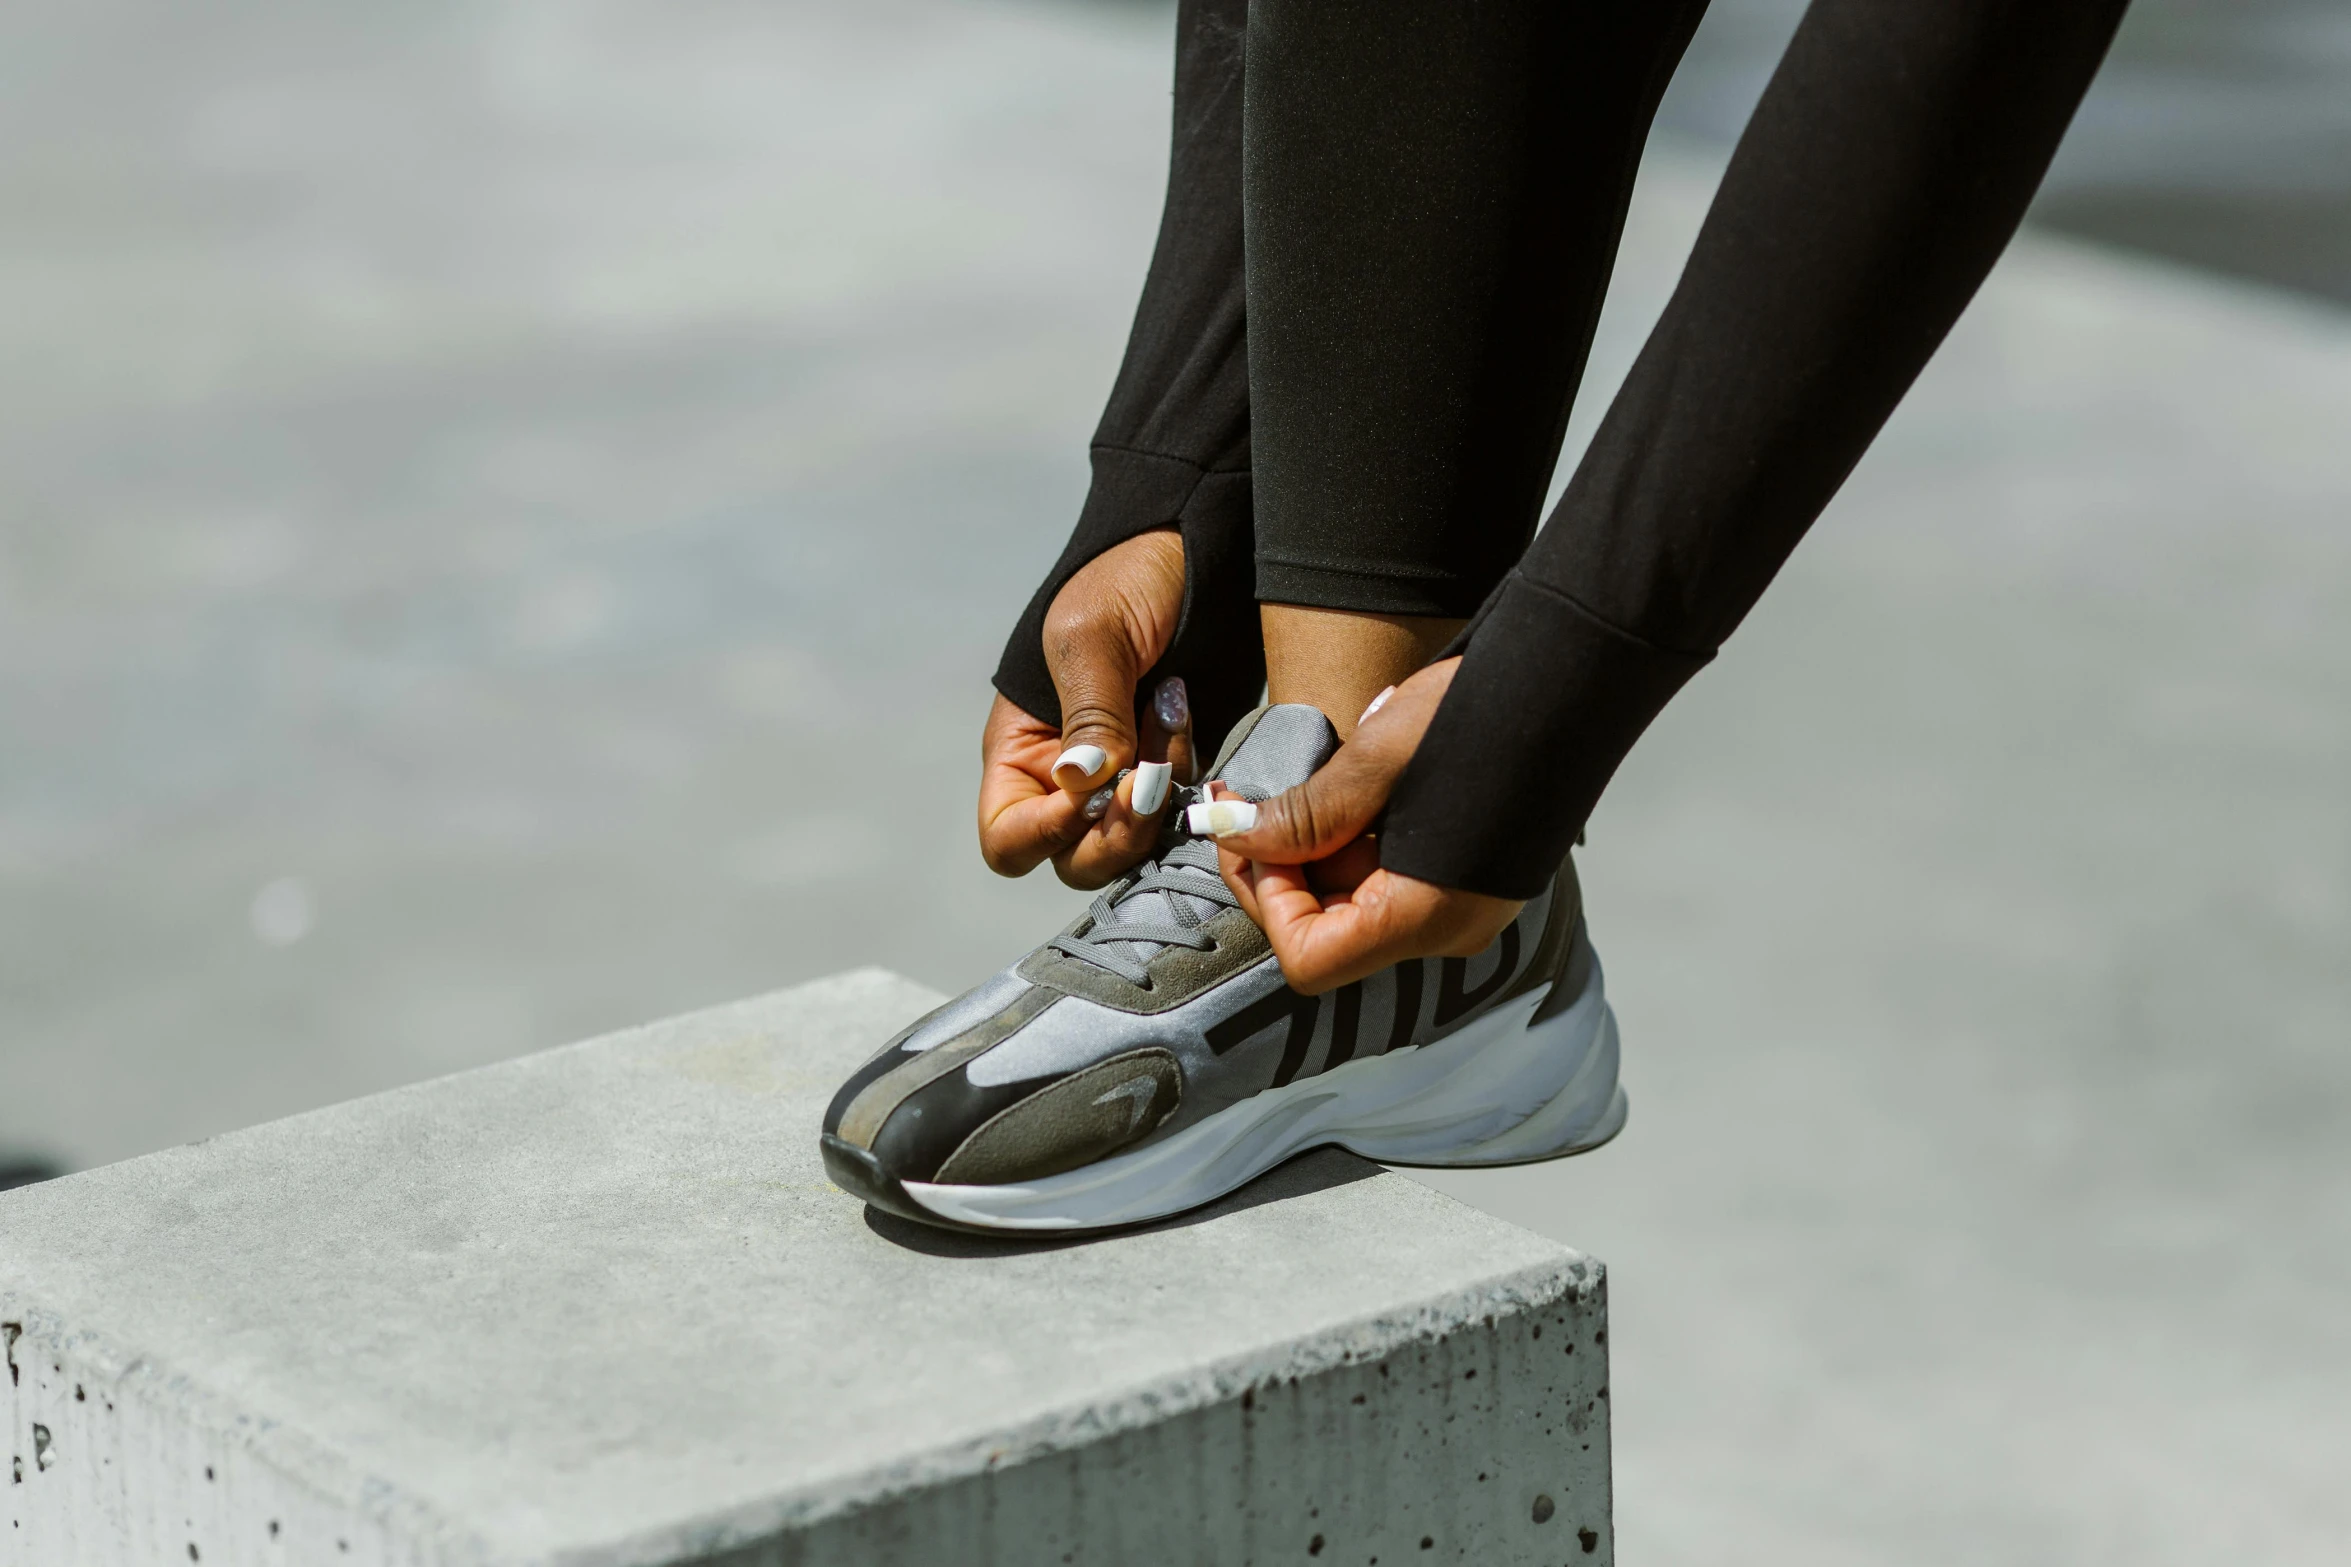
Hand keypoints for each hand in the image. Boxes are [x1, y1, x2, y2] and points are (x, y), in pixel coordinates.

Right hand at [977, 529, 1198, 886]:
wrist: (1201, 543)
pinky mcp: (1177, 773)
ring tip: (1171, 717)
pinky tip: (1190, 724)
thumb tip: (1078, 784)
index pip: (1008, 839)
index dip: (1043, 834)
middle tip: (1149, 770)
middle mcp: (1067, 780)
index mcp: (1023, 751)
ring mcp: (1125, 781)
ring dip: (1160, 803)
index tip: (1092, 787)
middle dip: (1117, 828)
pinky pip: (1180, 816)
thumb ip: (1089, 715)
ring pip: (1133, 845)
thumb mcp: (1094, 636)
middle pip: (1075, 859)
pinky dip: (1192, 788)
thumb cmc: (1127, 576)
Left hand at [1209, 659, 1522, 993]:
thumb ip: (1304, 815)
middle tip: (1256, 798)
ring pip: (1359, 902)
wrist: (1580, 677)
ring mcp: (1464, 905)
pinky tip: (1364, 785)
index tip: (1252, 834)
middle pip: (1331, 931)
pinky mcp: (1471, 878)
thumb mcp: (1379, 759)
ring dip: (1323, 847)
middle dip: (1287, 867)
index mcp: (1428, 914)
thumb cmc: (1488, 711)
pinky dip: (1362, 840)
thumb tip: (1236, 836)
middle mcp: (1449, 927)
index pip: (1310, 960)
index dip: (1269, 900)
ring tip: (1322, 776)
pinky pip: (1394, 879)